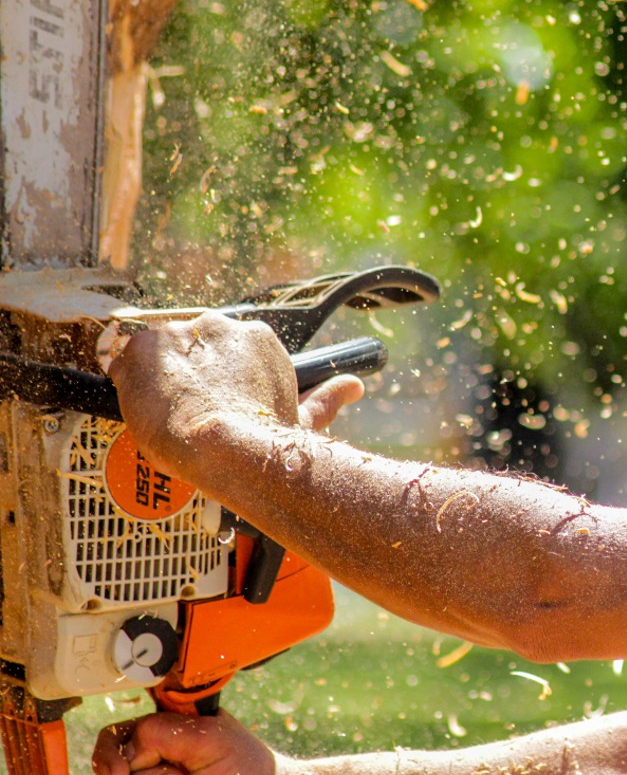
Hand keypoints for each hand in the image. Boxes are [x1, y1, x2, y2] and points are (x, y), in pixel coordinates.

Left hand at [108, 313, 362, 479]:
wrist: (224, 448)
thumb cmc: (267, 441)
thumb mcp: (303, 420)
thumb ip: (326, 400)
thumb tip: (354, 387)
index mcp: (257, 340)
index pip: (225, 349)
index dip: (215, 378)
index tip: (214, 399)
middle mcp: (219, 327)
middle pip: (190, 346)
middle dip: (185, 375)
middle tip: (186, 410)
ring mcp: (179, 334)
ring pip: (157, 354)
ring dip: (156, 380)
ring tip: (163, 416)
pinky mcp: (143, 347)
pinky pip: (124, 363)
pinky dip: (129, 386)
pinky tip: (142, 410)